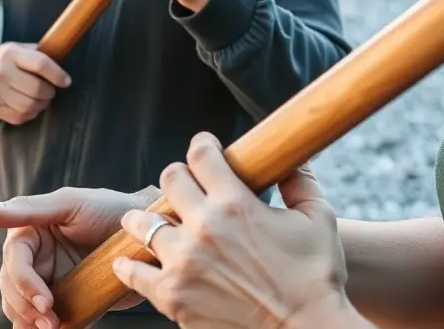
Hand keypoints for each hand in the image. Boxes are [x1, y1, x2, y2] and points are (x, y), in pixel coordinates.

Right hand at [0, 41, 70, 124]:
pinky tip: (31, 106)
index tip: (66, 81)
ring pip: (29, 106)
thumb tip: (63, 72)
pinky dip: (31, 114)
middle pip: (36, 89)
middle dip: (50, 92)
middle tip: (51, 90)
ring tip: (42, 98)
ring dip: (42, 105)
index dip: (58, 74)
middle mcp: (0, 72)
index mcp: (11, 54)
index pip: (40, 64)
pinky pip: (19, 117)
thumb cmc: (7, 58)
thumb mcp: (21, 48)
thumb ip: (41, 56)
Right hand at [0, 185, 160, 327]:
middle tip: (50, 320)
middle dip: (26, 307)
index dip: (24, 283)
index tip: (44, 300)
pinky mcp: (67, 301)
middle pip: (11, 290)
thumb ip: (24, 211)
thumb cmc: (109, 209)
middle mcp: (36, 259)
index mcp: (30, 234)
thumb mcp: (68, 204)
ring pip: (22, 309)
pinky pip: (44, 322)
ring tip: (54, 328)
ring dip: (31, 322)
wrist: (150, 234)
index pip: (13, 263)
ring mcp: (50, 282)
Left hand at [113, 133, 355, 328]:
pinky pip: (135, 273)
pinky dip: (128, 265)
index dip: (203, 145)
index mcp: (235, 203)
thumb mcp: (318, 220)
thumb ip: (301, 183)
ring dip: (144, 218)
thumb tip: (292, 161)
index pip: (201, 155)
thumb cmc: (316, 277)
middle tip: (184, 185)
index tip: (204, 148)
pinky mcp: (173, 297)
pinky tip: (125, 261)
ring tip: (144, 221)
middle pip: (170, 180)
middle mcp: (203, 227)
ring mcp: (183, 263)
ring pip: (142, 223)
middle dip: (179, 177)